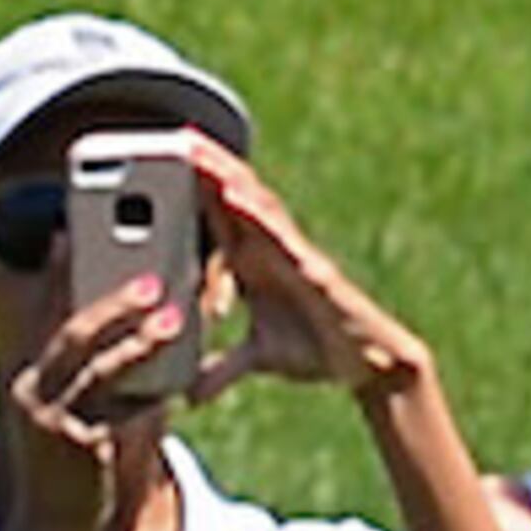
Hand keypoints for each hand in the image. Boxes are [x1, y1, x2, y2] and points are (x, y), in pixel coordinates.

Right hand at [0, 268, 179, 530]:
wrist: (56, 530)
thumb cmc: (77, 465)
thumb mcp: (89, 412)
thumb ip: (109, 374)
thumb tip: (155, 326)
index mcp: (31, 375)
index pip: (47, 315)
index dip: (58, 276)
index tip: (69, 235)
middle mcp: (32, 391)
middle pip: (73, 334)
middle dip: (111, 303)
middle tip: (150, 278)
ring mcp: (52, 418)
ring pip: (102, 368)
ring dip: (140, 340)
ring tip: (174, 318)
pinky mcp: (79, 443)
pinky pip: (127, 411)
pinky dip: (154, 396)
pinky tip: (177, 388)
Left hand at [181, 139, 430, 401]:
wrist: (367, 364)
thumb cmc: (317, 352)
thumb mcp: (258, 359)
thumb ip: (221, 370)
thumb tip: (187, 396)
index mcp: (255, 264)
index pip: (219, 217)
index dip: (194, 187)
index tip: (163, 159)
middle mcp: (271, 252)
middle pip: (234, 199)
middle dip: (207, 166)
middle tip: (175, 134)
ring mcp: (291, 256)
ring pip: (254, 206)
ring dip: (226, 175)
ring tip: (196, 148)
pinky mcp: (310, 269)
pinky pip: (278, 234)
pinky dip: (254, 213)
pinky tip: (232, 193)